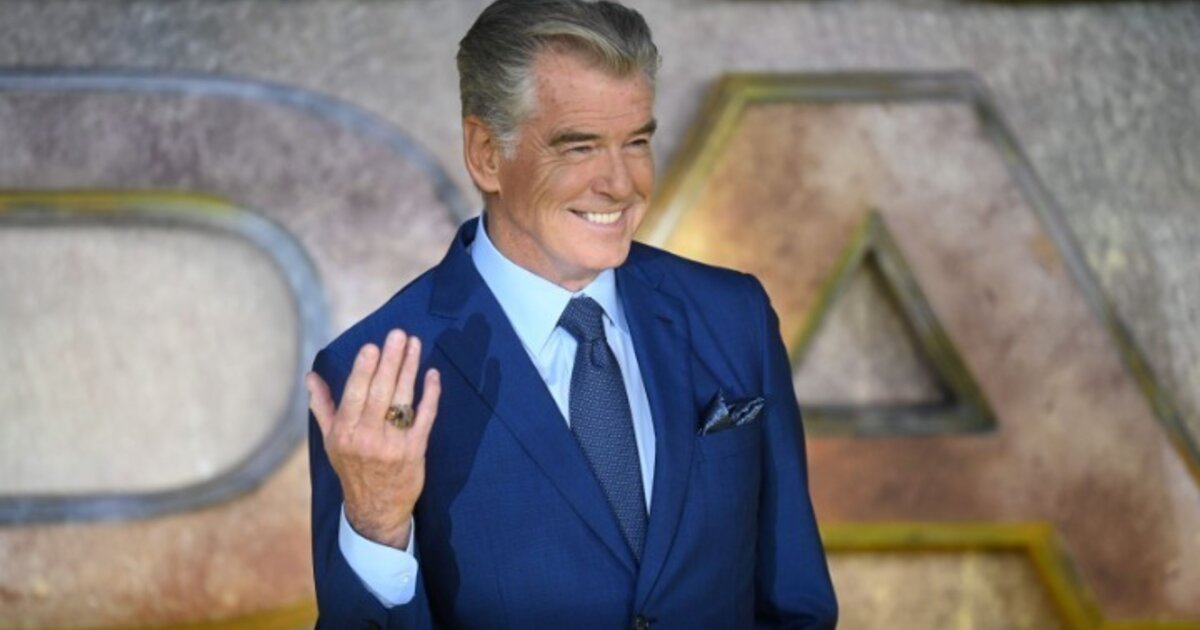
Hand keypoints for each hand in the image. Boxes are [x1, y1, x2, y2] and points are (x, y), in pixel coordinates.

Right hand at [306, 329, 440, 549]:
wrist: (375, 509)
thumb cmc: (352, 468)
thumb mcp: (331, 440)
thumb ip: (322, 405)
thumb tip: (310, 376)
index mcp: (344, 432)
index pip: (354, 394)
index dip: (364, 370)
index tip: (372, 346)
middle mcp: (366, 438)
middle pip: (381, 392)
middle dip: (391, 360)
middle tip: (399, 335)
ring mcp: (392, 445)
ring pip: (402, 400)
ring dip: (409, 369)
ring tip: (415, 344)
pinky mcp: (415, 451)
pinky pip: (424, 417)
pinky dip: (430, 395)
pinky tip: (432, 375)